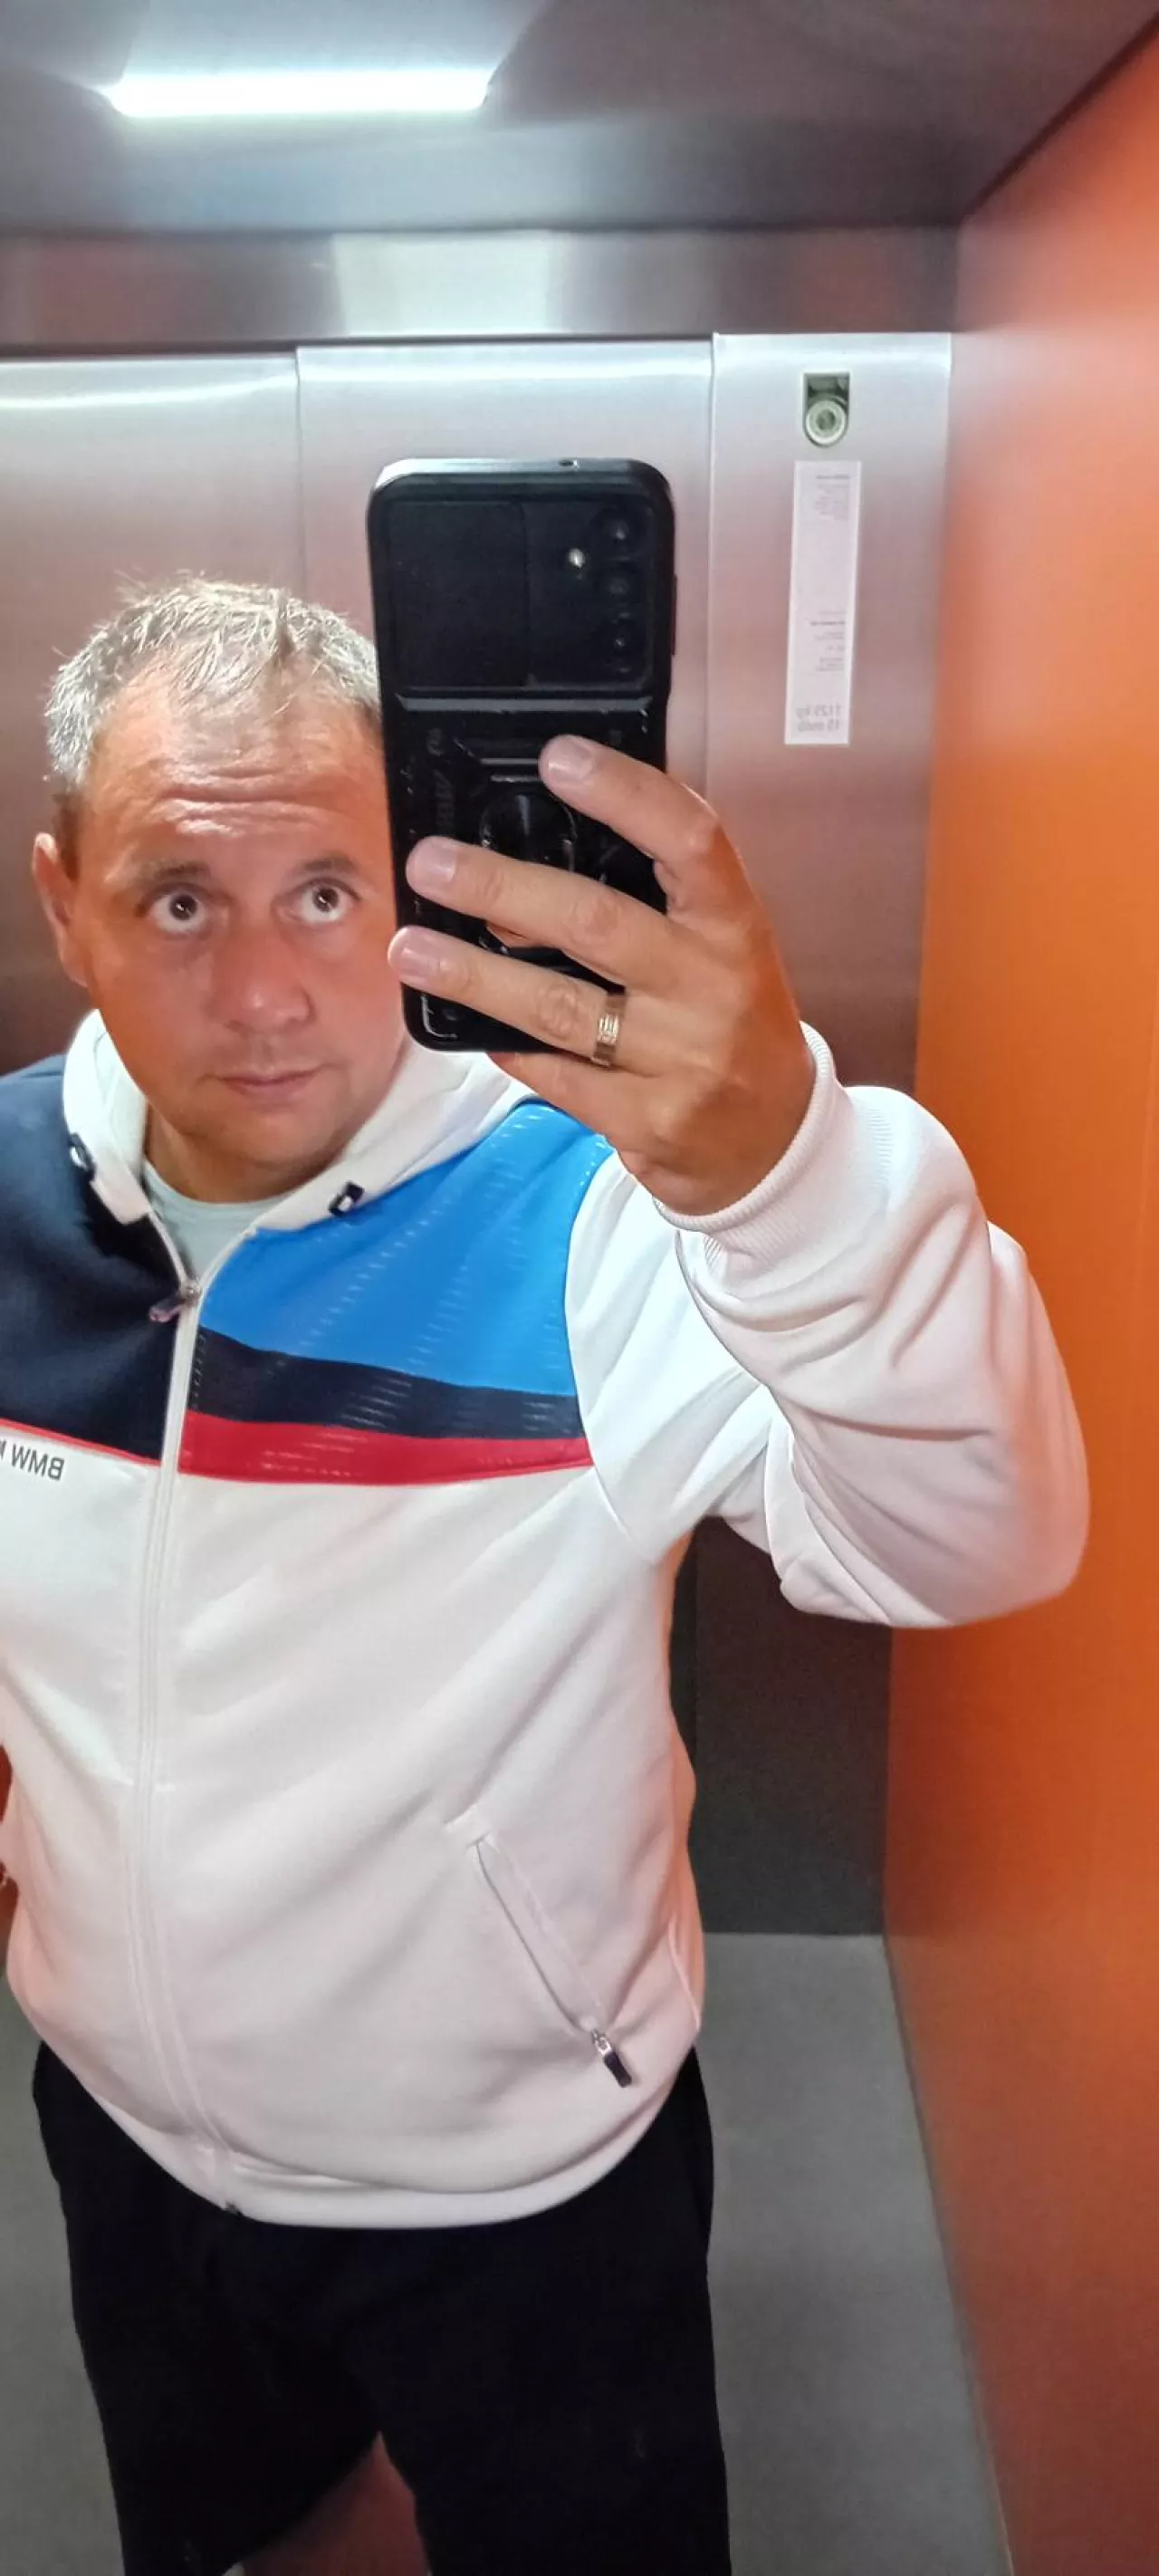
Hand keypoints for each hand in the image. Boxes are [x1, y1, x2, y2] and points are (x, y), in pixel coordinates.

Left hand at [388, 736, 814, 1216]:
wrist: (771, 1140)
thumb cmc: (731, 1021)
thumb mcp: (719, 948)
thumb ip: (652, 900)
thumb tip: (528, 852)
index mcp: (735, 927)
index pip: (690, 840)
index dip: (625, 793)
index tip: (558, 758)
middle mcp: (713, 988)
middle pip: (596, 922)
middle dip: (501, 888)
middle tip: (431, 865)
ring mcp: (680, 1061)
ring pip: (557, 1006)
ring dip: (472, 975)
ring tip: (410, 948)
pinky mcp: (646, 1121)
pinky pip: (554, 1075)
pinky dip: (503, 1044)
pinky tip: (464, 1024)